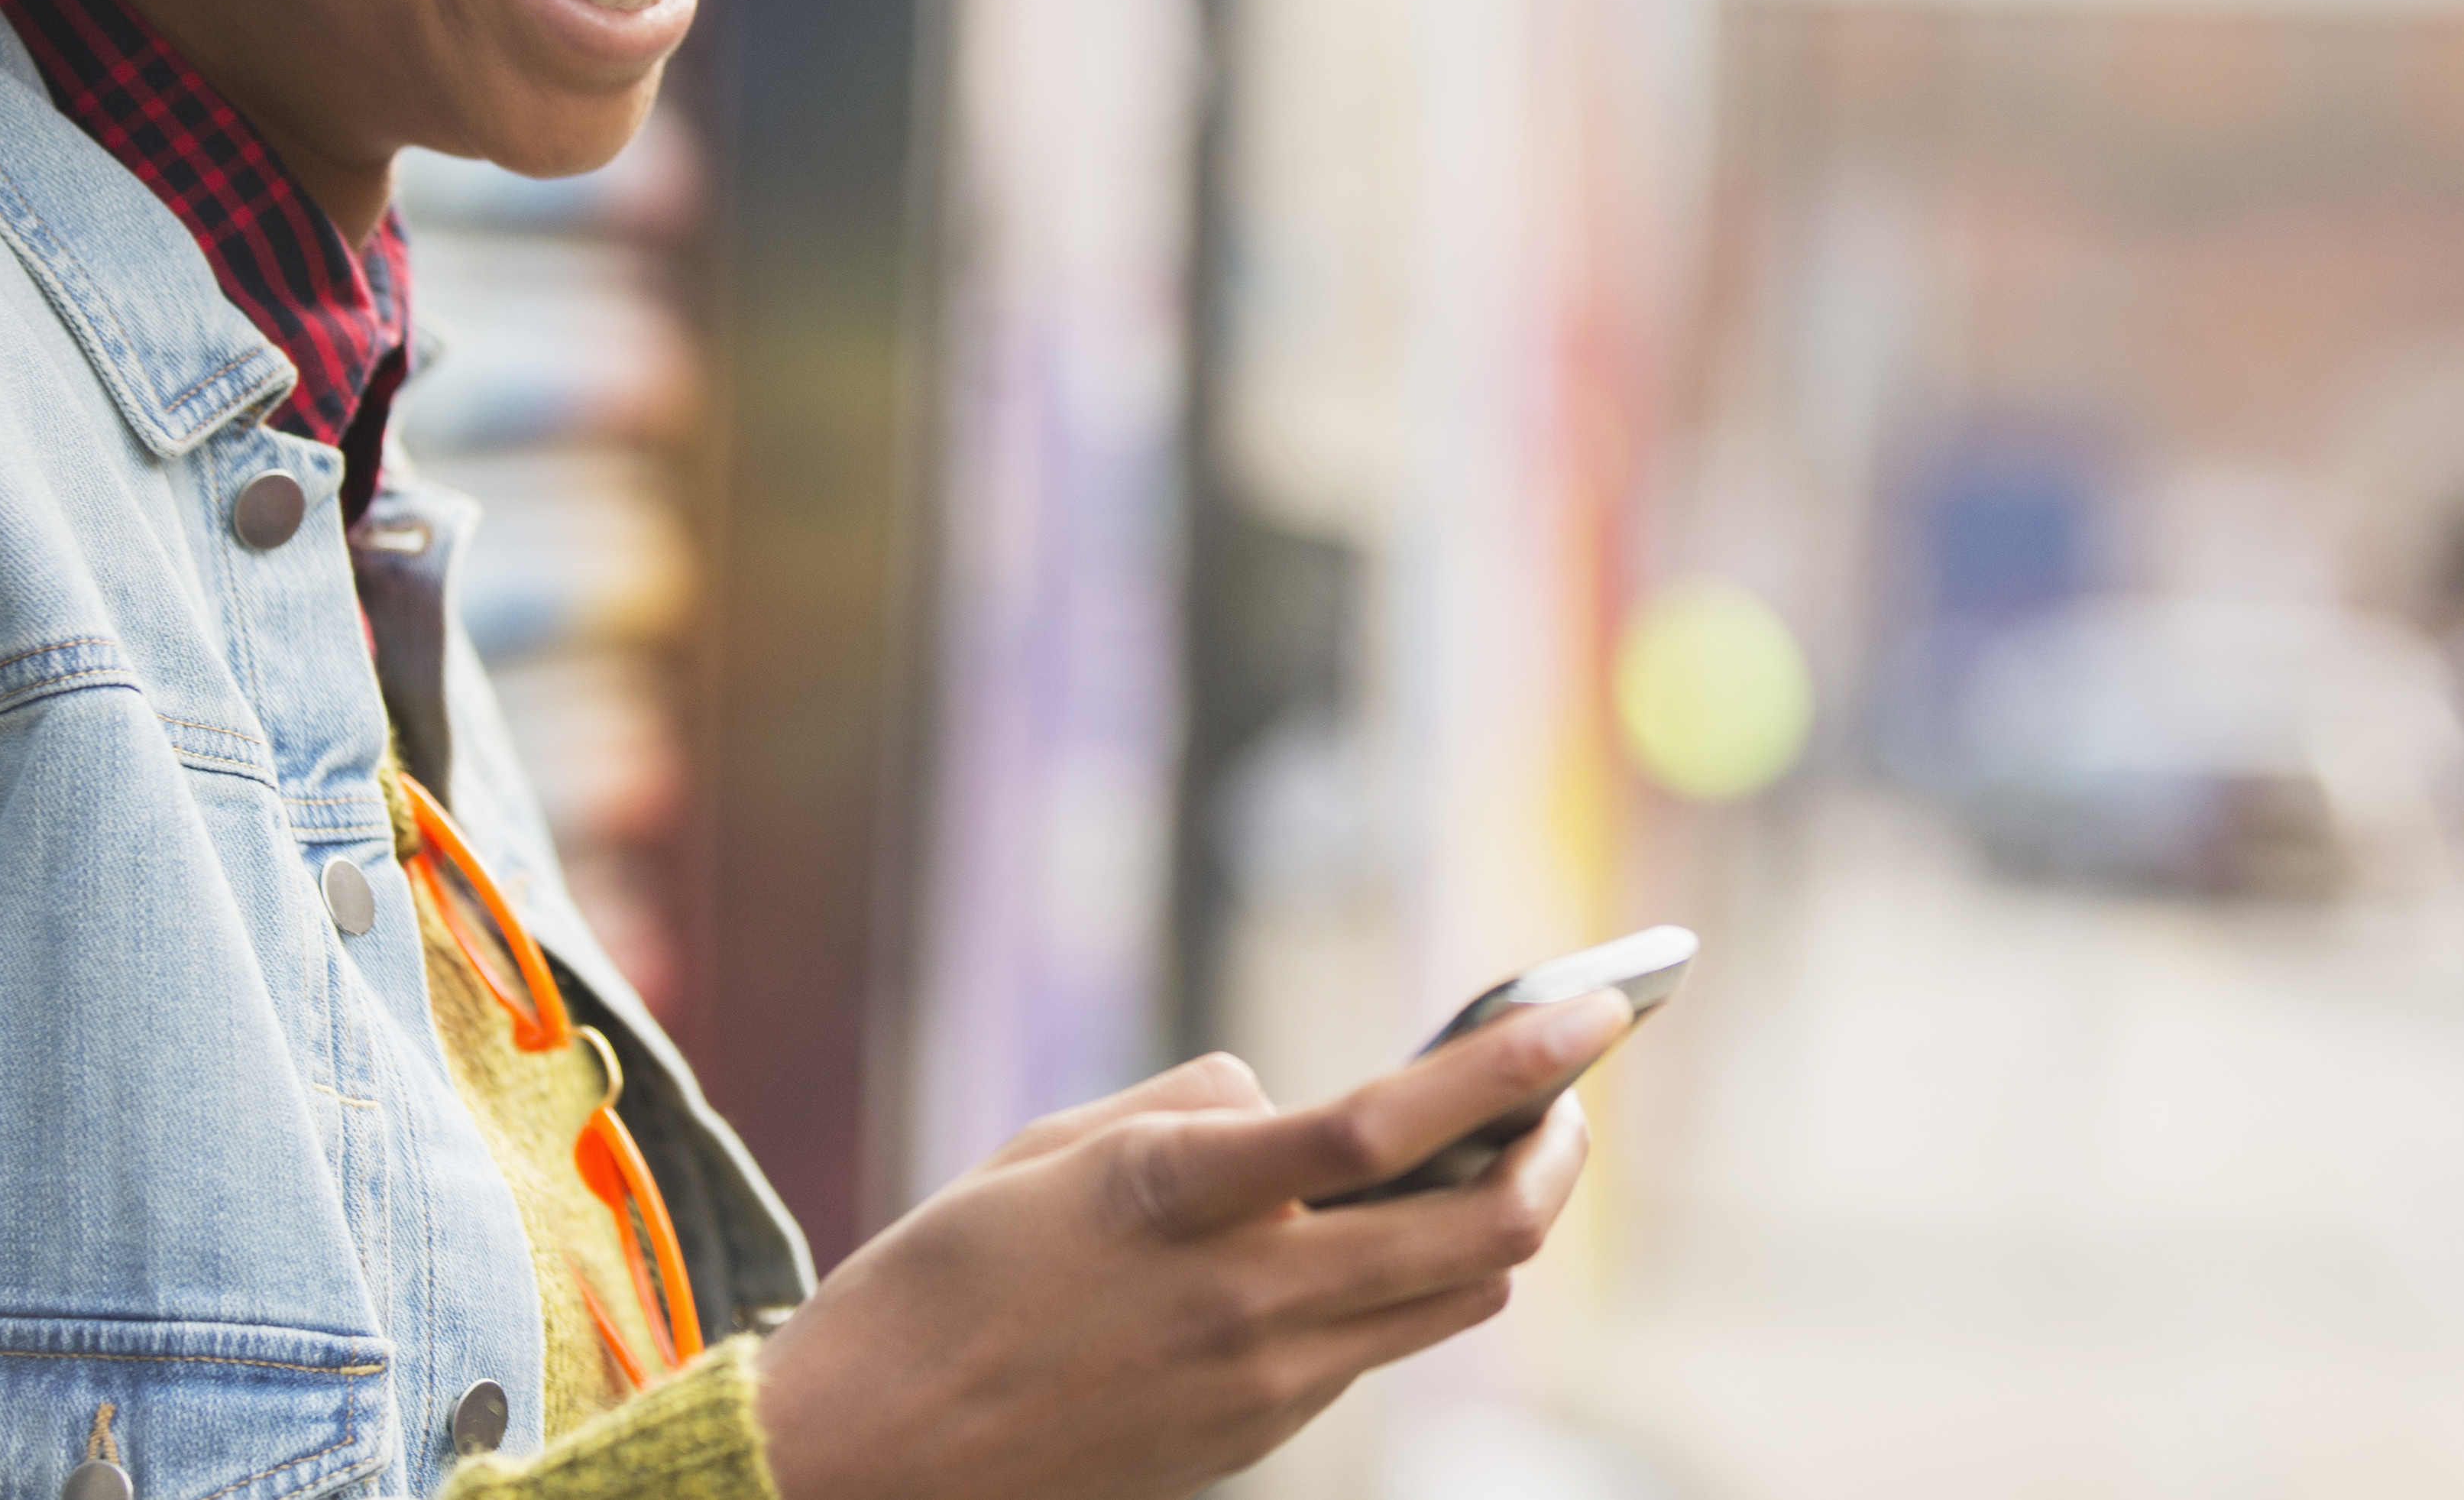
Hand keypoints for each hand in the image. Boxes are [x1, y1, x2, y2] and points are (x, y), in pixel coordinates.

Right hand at [752, 992, 1631, 1499]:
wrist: (871, 1461)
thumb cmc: (945, 1277)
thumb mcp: (1056, 1146)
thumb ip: (1194, 1109)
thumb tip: (1285, 1104)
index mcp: (1180, 1196)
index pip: (1386, 1126)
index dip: (1510, 1063)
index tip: (1593, 1010)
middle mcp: (1246, 1296)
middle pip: (1479, 1232)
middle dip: (1553, 1149)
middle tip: (1568, 1093)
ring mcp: (1265, 1381)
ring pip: (1459, 1297)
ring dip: (1503, 1219)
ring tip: (1502, 1150)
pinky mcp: (1262, 1435)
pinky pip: (1383, 1344)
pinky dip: (1418, 1279)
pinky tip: (1388, 1234)